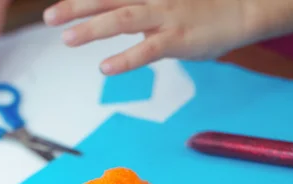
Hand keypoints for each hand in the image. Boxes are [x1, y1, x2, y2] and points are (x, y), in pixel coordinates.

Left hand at [43, 0, 254, 74]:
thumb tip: (117, 17)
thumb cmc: (205, 7)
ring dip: (92, 29)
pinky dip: (125, 59)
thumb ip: (141, 9)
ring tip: (66, 39)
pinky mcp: (179, 39)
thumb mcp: (168, 1)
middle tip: (48, 17)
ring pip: (122, 19)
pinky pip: (147, 50)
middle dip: (75, 7)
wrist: (243, 8)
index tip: (58, 6)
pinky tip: (105, 68)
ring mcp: (166, 17)